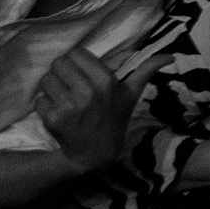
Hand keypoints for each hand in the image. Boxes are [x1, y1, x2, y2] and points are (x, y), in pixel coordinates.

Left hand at [35, 50, 171, 175]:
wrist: (96, 154)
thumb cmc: (114, 119)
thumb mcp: (131, 95)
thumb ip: (146, 71)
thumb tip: (171, 57)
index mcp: (106, 81)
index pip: (75, 53)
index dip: (76, 63)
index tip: (82, 76)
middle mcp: (88, 91)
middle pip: (58, 63)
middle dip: (62, 74)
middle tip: (71, 88)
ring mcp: (69, 106)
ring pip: (46, 80)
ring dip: (52, 90)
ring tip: (64, 101)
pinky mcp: (53, 119)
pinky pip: (38, 100)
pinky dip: (45, 107)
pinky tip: (59, 116)